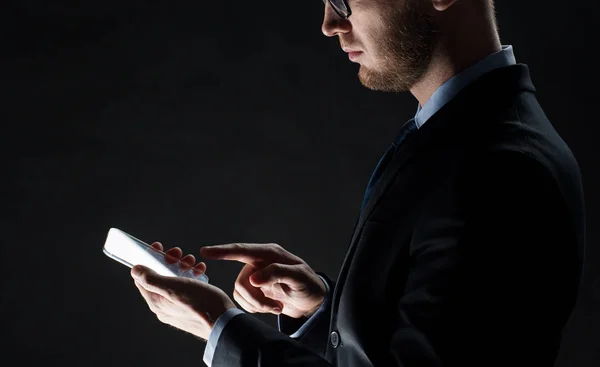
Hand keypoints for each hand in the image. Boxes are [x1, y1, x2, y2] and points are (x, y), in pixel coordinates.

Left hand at [130, 242, 236, 340]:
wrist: (225, 322)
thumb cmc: (201, 305)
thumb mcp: (174, 287)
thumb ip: (151, 279)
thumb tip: (135, 270)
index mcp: (157, 302)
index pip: (143, 278)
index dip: (149, 259)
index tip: (158, 248)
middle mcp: (164, 307)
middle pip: (160, 278)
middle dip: (169, 261)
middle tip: (179, 253)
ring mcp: (177, 308)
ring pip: (174, 281)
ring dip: (181, 267)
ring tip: (192, 262)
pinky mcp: (190, 308)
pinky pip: (186, 288)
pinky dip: (191, 277)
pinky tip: (200, 271)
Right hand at [200, 243, 326, 318]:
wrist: (312, 301)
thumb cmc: (309, 285)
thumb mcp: (299, 278)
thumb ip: (277, 273)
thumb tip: (253, 278)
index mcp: (269, 253)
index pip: (241, 250)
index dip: (222, 251)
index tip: (205, 251)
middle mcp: (259, 262)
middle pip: (241, 282)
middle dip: (256, 299)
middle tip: (276, 308)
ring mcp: (255, 276)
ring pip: (240, 293)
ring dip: (258, 305)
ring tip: (277, 307)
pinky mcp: (253, 290)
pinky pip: (242, 301)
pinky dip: (255, 308)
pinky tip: (271, 306)